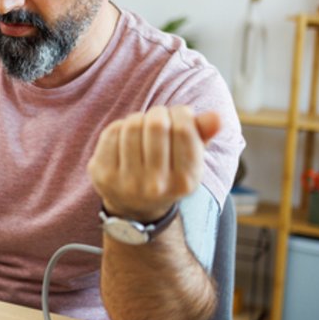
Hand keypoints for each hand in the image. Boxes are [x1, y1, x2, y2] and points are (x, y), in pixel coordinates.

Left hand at [88, 106, 220, 221]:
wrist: (134, 206)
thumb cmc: (167, 171)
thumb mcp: (190, 158)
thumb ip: (203, 135)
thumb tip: (216, 117)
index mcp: (185, 181)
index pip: (184, 130)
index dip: (181, 113)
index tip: (179, 115)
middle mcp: (156, 186)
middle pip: (156, 124)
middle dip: (158, 113)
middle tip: (158, 118)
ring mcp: (126, 182)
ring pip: (132, 125)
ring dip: (139, 119)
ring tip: (143, 128)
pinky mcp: (102, 174)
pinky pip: (112, 132)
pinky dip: (120, 127)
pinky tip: (125, 138)